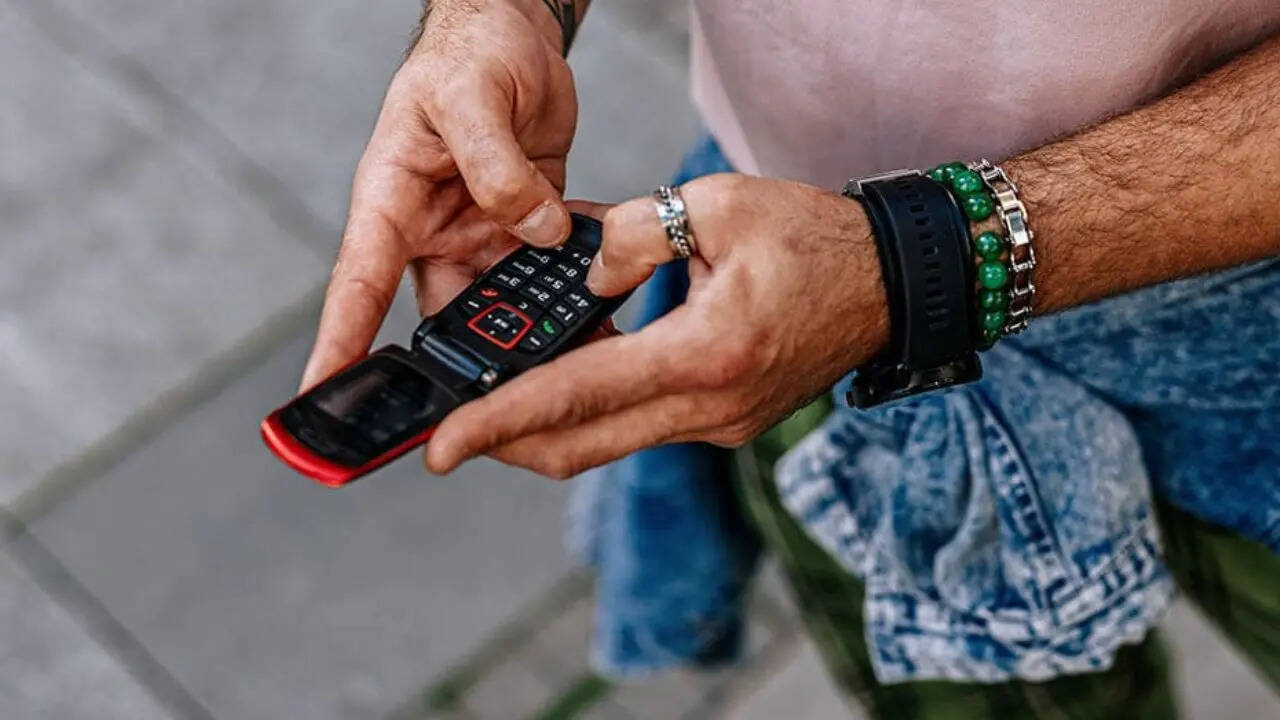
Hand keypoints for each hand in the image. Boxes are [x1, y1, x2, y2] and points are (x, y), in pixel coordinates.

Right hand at [301, 0, 576, 390]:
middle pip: (447, 314)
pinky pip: (547, 268)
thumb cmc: (469, 52)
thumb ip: (497, 167)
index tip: (321, 396)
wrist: (515, 34)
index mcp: (392, 202)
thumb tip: (533, 231)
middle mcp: (432, 230)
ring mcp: (480, 232)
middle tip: (518, 394)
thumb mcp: (471, 98)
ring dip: (542, 320)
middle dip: (480, 355)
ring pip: (506, 301)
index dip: (340, 344)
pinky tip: (609, 287)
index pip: (358, 285)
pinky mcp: (525, 226)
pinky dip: (577, 277)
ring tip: (584, 340)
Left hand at [424, 174, 889, 477]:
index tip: (440, 445)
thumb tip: (580, 273)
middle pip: (579, 445)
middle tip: (443, 429)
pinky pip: (640, 428)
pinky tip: (565, 377)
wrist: (889, 284)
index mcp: (705, 352)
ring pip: (607, 443)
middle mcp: (710, 407)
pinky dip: (594, 412)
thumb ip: (632, 236)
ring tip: (493, 396)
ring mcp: (719, 425)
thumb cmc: (812, 238)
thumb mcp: (717, 207)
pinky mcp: (724, 424)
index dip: (498, 422)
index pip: (577, 395)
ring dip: (545, 427)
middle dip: (502, 441)